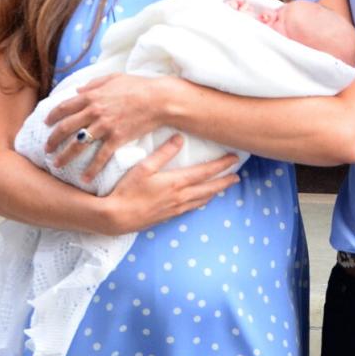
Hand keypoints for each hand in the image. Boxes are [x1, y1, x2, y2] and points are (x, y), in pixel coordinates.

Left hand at [45, 75, 175, 179]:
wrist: (158, 99)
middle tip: (46, 149)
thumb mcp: (112, 78)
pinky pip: (100, 157)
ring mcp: (105, 126)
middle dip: (52, 140)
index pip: (64, 107)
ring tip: (56, 165)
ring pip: (78, 144)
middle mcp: (94, 112)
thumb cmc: (138, 86)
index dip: (52, 116)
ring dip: (65, 156)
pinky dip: (91, 169)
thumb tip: (78, 90)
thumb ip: (93, 84)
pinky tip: (84, 178)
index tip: (46, 124)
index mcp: (91, 96)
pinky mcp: (117, 139)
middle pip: (65, 128)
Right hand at [104, 135, 238, 233]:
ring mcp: (176, 208)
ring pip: (202, 199)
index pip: (206, 172)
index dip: (222, 165)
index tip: (234, 159)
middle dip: (225, 181)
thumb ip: (163, 153)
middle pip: (209, 187)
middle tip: (237, 176)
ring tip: (224, 186)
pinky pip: (192, 207)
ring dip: (215, 192)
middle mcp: (181, 197)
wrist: (117, 217)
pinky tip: (203, 200)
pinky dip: (202, 201)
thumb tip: (179, 138)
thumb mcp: (144, 167)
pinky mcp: (170, 216)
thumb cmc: (127, 190)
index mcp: (177, 182)